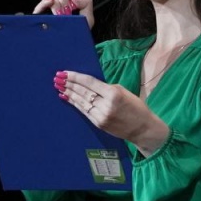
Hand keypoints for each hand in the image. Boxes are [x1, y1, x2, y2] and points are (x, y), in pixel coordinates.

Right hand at [33, 0, 94, 28]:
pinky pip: (39, 7)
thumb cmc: (78, 34)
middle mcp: (57, 5)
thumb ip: (86, 4)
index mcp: (69, 3)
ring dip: (56, 4)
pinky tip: (49, 3)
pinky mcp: (40, 18)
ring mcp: (48, 11)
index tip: (73, 4)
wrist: (70, 49)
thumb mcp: (88, 19)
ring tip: (59, 14)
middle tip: (67, 10)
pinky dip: (44, 3)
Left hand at [53, 71, 169, 155]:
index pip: (89, 82)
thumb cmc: (136, 107)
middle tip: (57, 77)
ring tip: (59, 86)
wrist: (142, 128)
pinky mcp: (98, 124)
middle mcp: (105, 105)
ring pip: (81, 102)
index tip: (65, 72)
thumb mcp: (124, 92)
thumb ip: (106, 88)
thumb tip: (89, 84)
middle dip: (69, 84)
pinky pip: (84, 111)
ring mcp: (101, 116)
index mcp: (113, 93)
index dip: (75, 77)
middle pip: (82, 92)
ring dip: (69, 93)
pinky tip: (67, 97)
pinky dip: (74, 103)